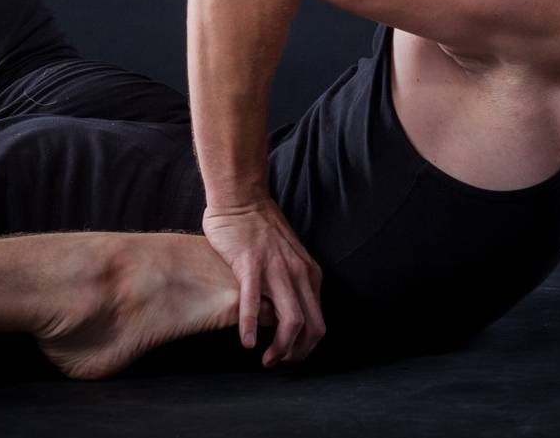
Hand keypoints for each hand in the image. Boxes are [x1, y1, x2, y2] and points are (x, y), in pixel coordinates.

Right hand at [202, 198, 326, 366]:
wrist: (241, 196)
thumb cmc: (258, 226)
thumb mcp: (287, 255)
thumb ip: (291, 279)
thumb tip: (284, 308)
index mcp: (309, 272)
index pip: (318, 320)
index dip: (306, 345)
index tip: (290, 354)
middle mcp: (298, 273)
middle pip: (311, 327)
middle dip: (298, 354)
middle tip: (279, 363)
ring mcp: (276, 269)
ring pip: (292, 321)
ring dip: (281, 349)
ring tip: (267, 360)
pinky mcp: (251, 264)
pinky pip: (255, 303)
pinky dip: (253, 327)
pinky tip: (247, 342)